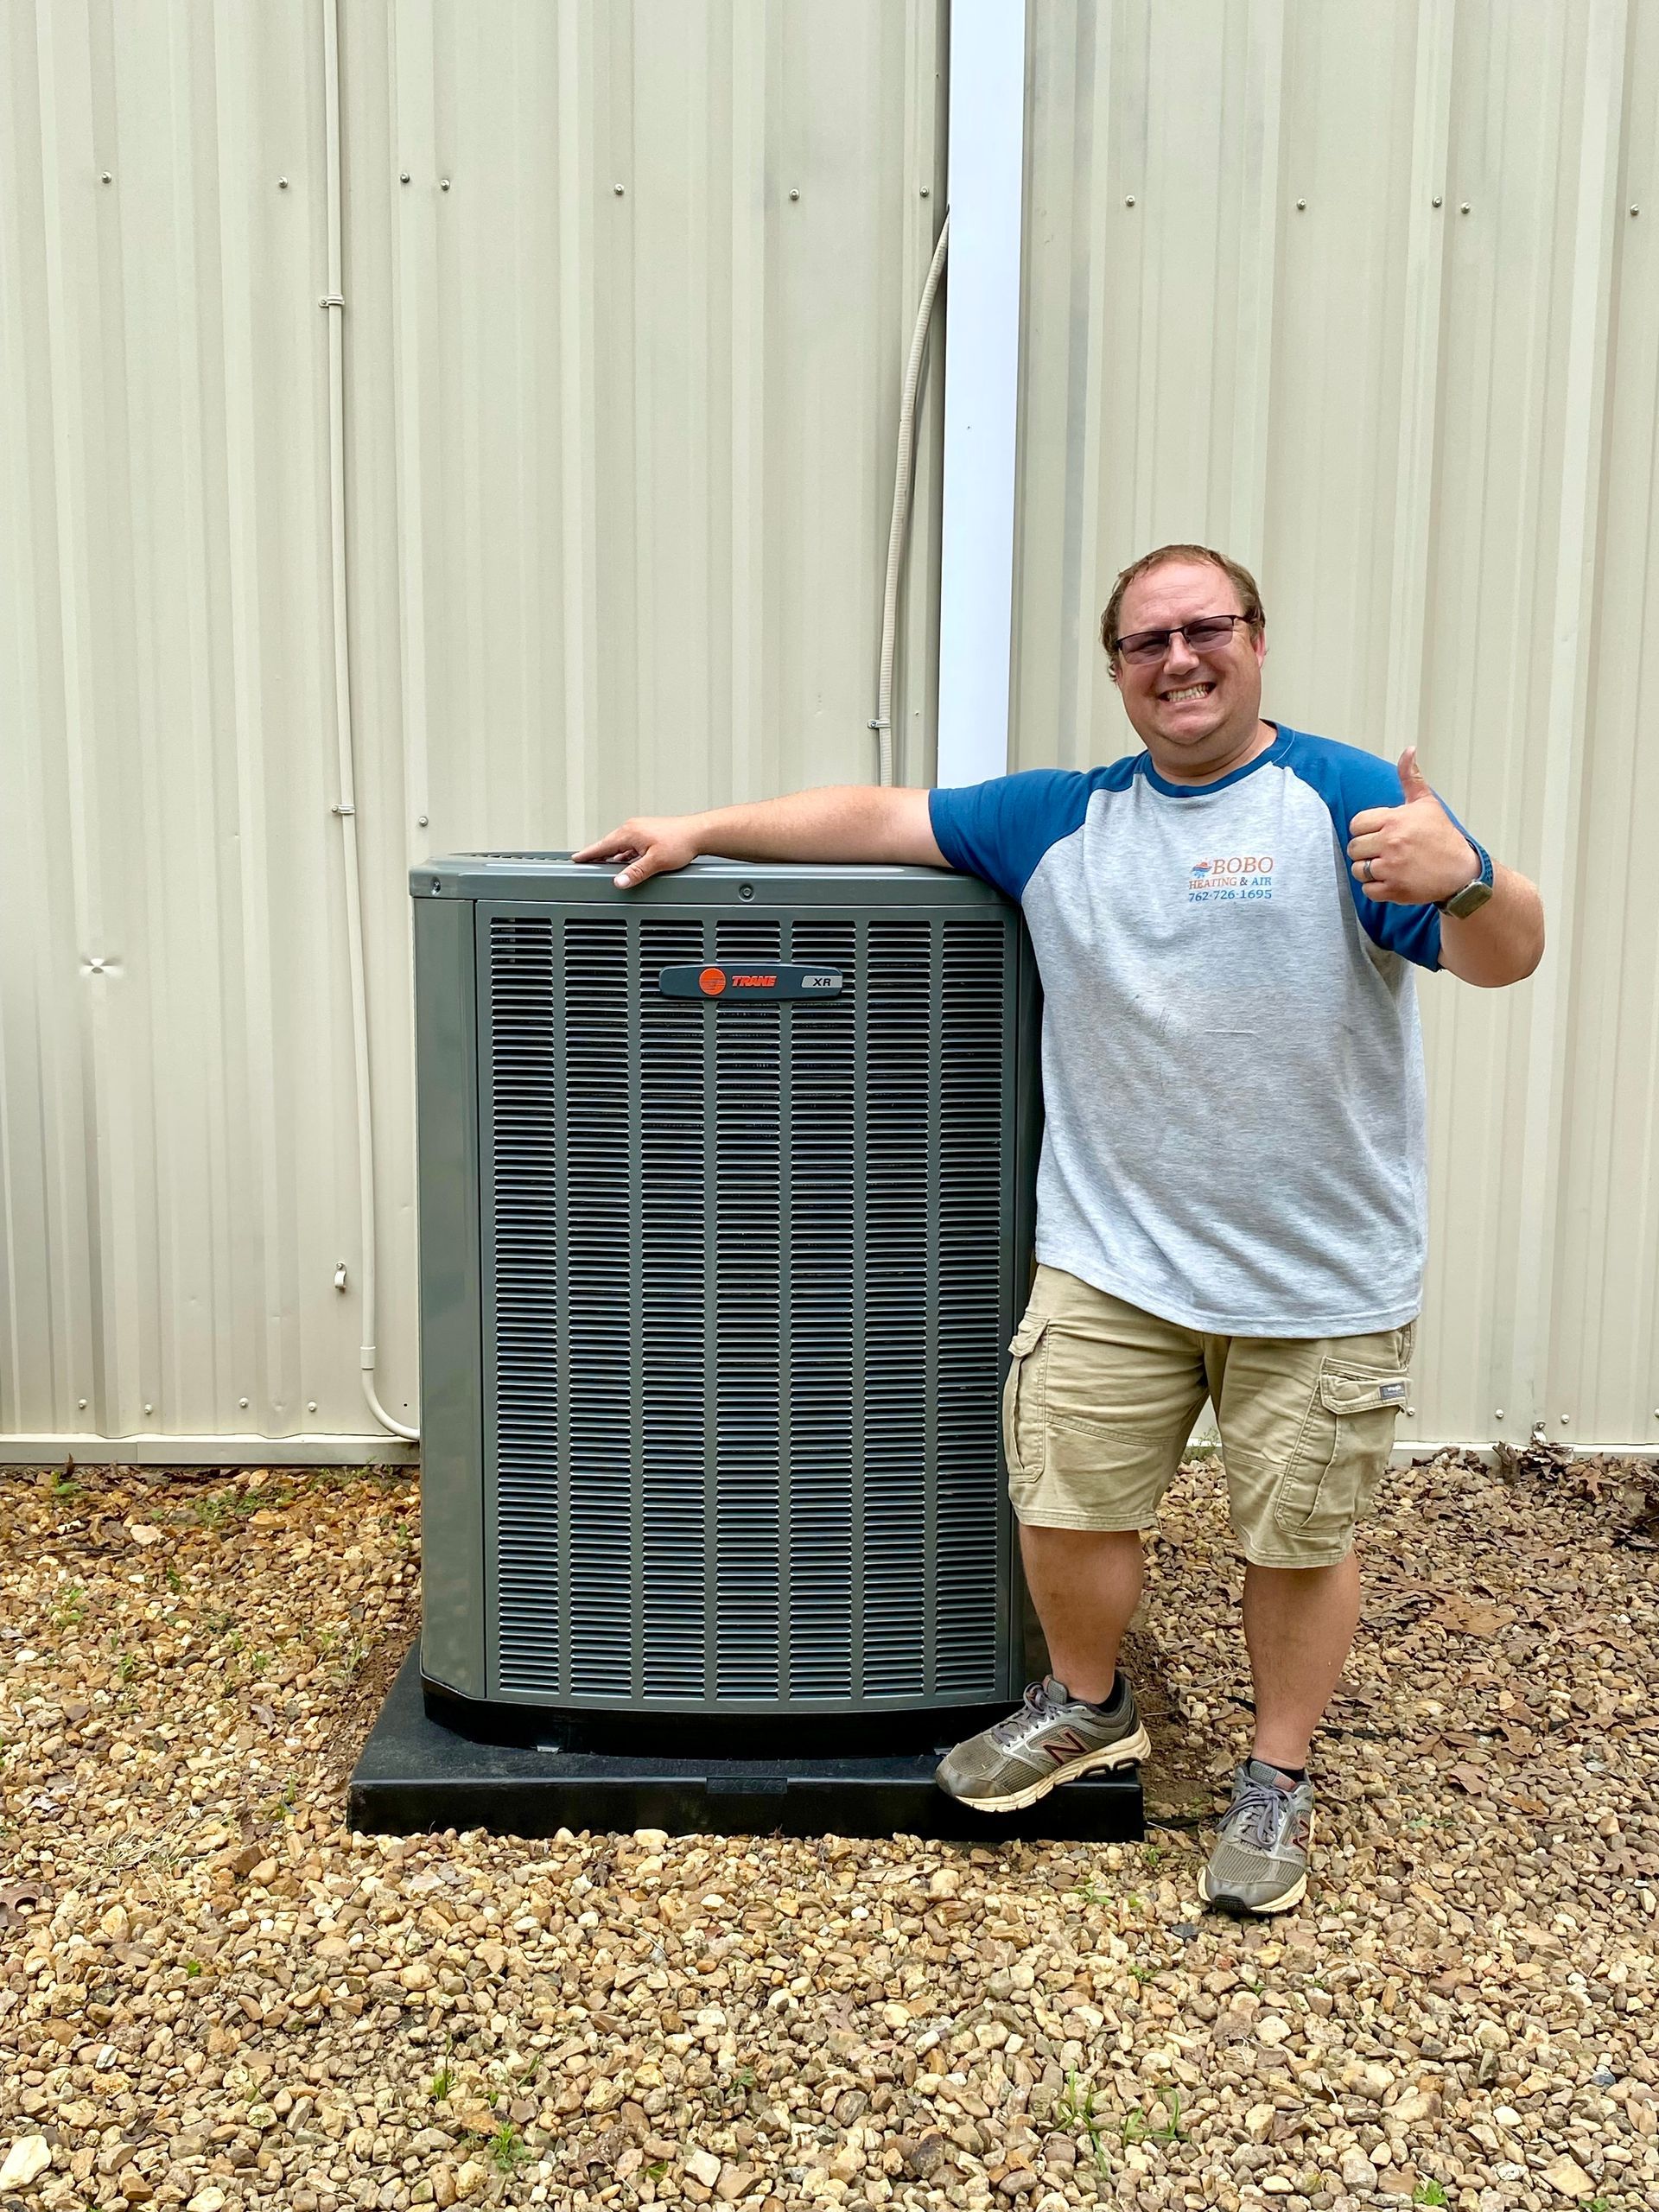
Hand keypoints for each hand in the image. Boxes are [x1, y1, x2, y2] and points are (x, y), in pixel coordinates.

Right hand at [571, 814, 705, 887]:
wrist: (698, 833)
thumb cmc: (680, 843)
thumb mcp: (655, 862)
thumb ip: (635, 873)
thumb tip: (619, 882)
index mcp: (629, 833)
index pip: (602, 846)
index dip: (588, 854)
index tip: (576, 859)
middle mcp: (632, 828)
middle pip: (608, 845)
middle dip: (597, 855)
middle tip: (585, 863)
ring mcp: (640, 830)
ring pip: (619, 845)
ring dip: (611, 855)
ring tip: (603, 866)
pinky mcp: (648, 833)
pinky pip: (629, 845)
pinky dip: (624, 854)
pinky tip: (626, 862)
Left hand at [1346, 747, 1478, 905]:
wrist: (1462, 871)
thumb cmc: (1442, 836)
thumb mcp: (1427, 803)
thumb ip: (1411, 778)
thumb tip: (1409, 749)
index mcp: (1395, 820)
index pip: (1356, 824)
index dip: (1366, 830)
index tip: (1381, 833)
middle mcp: (1391, 843)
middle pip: (1354, 848)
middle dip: (1366, 850)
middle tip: (1385, 851)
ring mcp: (1392, 868)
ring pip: (1358, 870)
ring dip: (1369, 870)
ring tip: (1388, 866)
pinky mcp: (1394, 890)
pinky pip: (1368, 890)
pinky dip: (1376, 888)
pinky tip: (1392, 880)